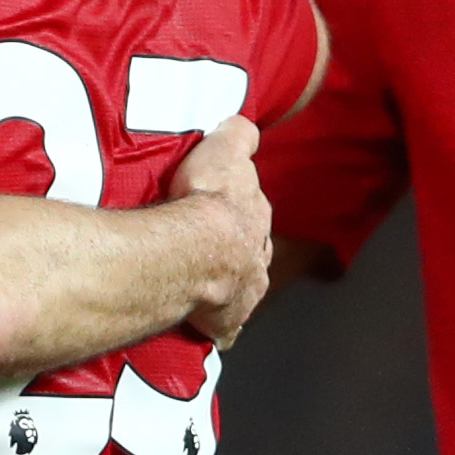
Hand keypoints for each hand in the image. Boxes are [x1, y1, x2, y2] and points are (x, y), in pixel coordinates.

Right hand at [169, 117, 275, 347]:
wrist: (196, 249)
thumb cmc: (210, 199)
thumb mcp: (226, 151)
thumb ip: (238, 137)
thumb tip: (245, 126)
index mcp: (257, 223)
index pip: (253, 218)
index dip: (237, 217)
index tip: (222, 216)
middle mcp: (258, 262)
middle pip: (250, 257)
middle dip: (235, 256)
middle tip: (209, 253)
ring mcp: (245, 296)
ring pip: (240, 293)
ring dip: (225, 291)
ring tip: (200, 288)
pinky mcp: (226, 324)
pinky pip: (222, 328)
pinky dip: (214, 328)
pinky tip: (203, 328)